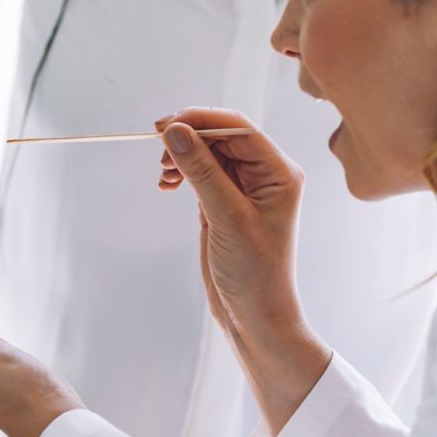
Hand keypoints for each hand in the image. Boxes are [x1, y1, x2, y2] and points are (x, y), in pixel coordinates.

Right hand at [154, 108, 331, 433]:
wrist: (255, 317)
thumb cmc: (254, 273)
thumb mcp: (227, 218)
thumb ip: (202, 172)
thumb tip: (175, 131)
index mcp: (279, 172)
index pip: (239, 129)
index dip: (202, 120)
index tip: (166, 125)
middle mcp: (265, 175)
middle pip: (222, 137)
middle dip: (189, 137)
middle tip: (157, 146)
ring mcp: (245, 189)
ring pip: (209, 154)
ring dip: (183, 156)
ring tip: (163, 174)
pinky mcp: (225, 204)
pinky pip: (202, 174)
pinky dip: (182, 173)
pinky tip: (167, 184)